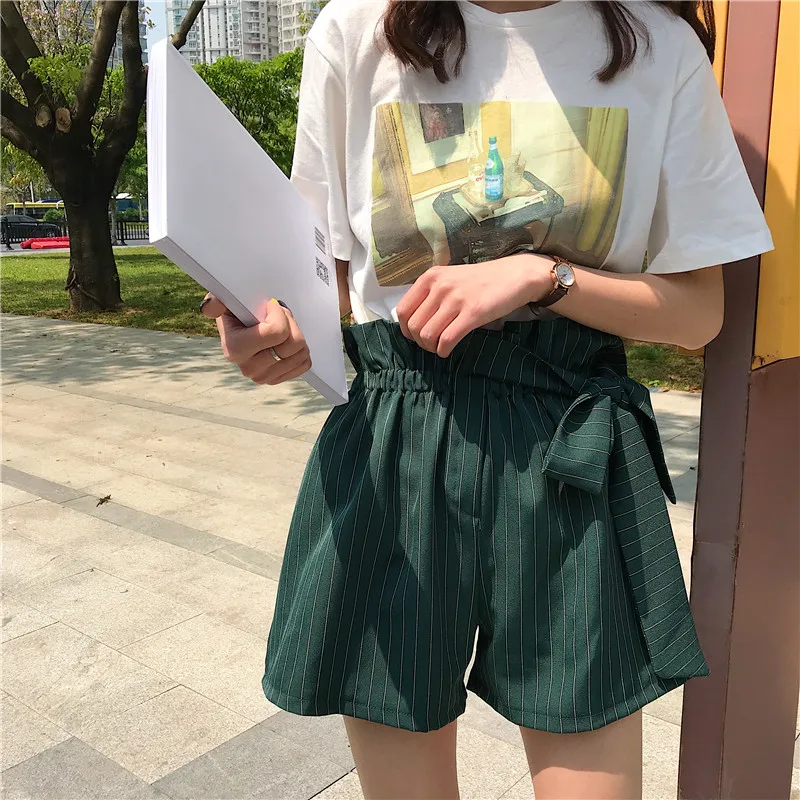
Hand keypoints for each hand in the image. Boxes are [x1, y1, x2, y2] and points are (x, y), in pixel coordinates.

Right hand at [201, 294, 310, 384]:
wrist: (241, 329)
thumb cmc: (236, 312)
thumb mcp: (224, 301)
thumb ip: (216, 301)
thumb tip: (210, 308)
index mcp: (235, 349)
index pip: (277, 332)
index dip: (279, 314)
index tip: (270, 306)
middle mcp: (249, 368)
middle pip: (293, 344)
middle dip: (290, 323)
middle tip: (278, 316)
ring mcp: (264, 377)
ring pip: (301, 354)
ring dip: (296, 335)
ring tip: (281, 328)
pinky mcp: (278, 379)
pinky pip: (304, 364)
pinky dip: (300, 350)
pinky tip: (285, 342)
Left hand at [396, 253, 552, 356]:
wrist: (515, 275)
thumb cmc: (481, 281)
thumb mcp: (450, 278)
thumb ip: (430, 294)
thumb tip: (413, 322)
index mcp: (430, 277)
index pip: (402, 310)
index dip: (405, 329)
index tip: (416, 336)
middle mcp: (440, 286)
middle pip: (413, 326)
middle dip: (419, 342)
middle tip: (430, 344)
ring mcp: (456, 299)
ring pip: (427, 335)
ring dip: (431, 347)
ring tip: (439, 347)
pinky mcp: (473, 313)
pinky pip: (447, 339)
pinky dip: (443, 351)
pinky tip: (447, 350)